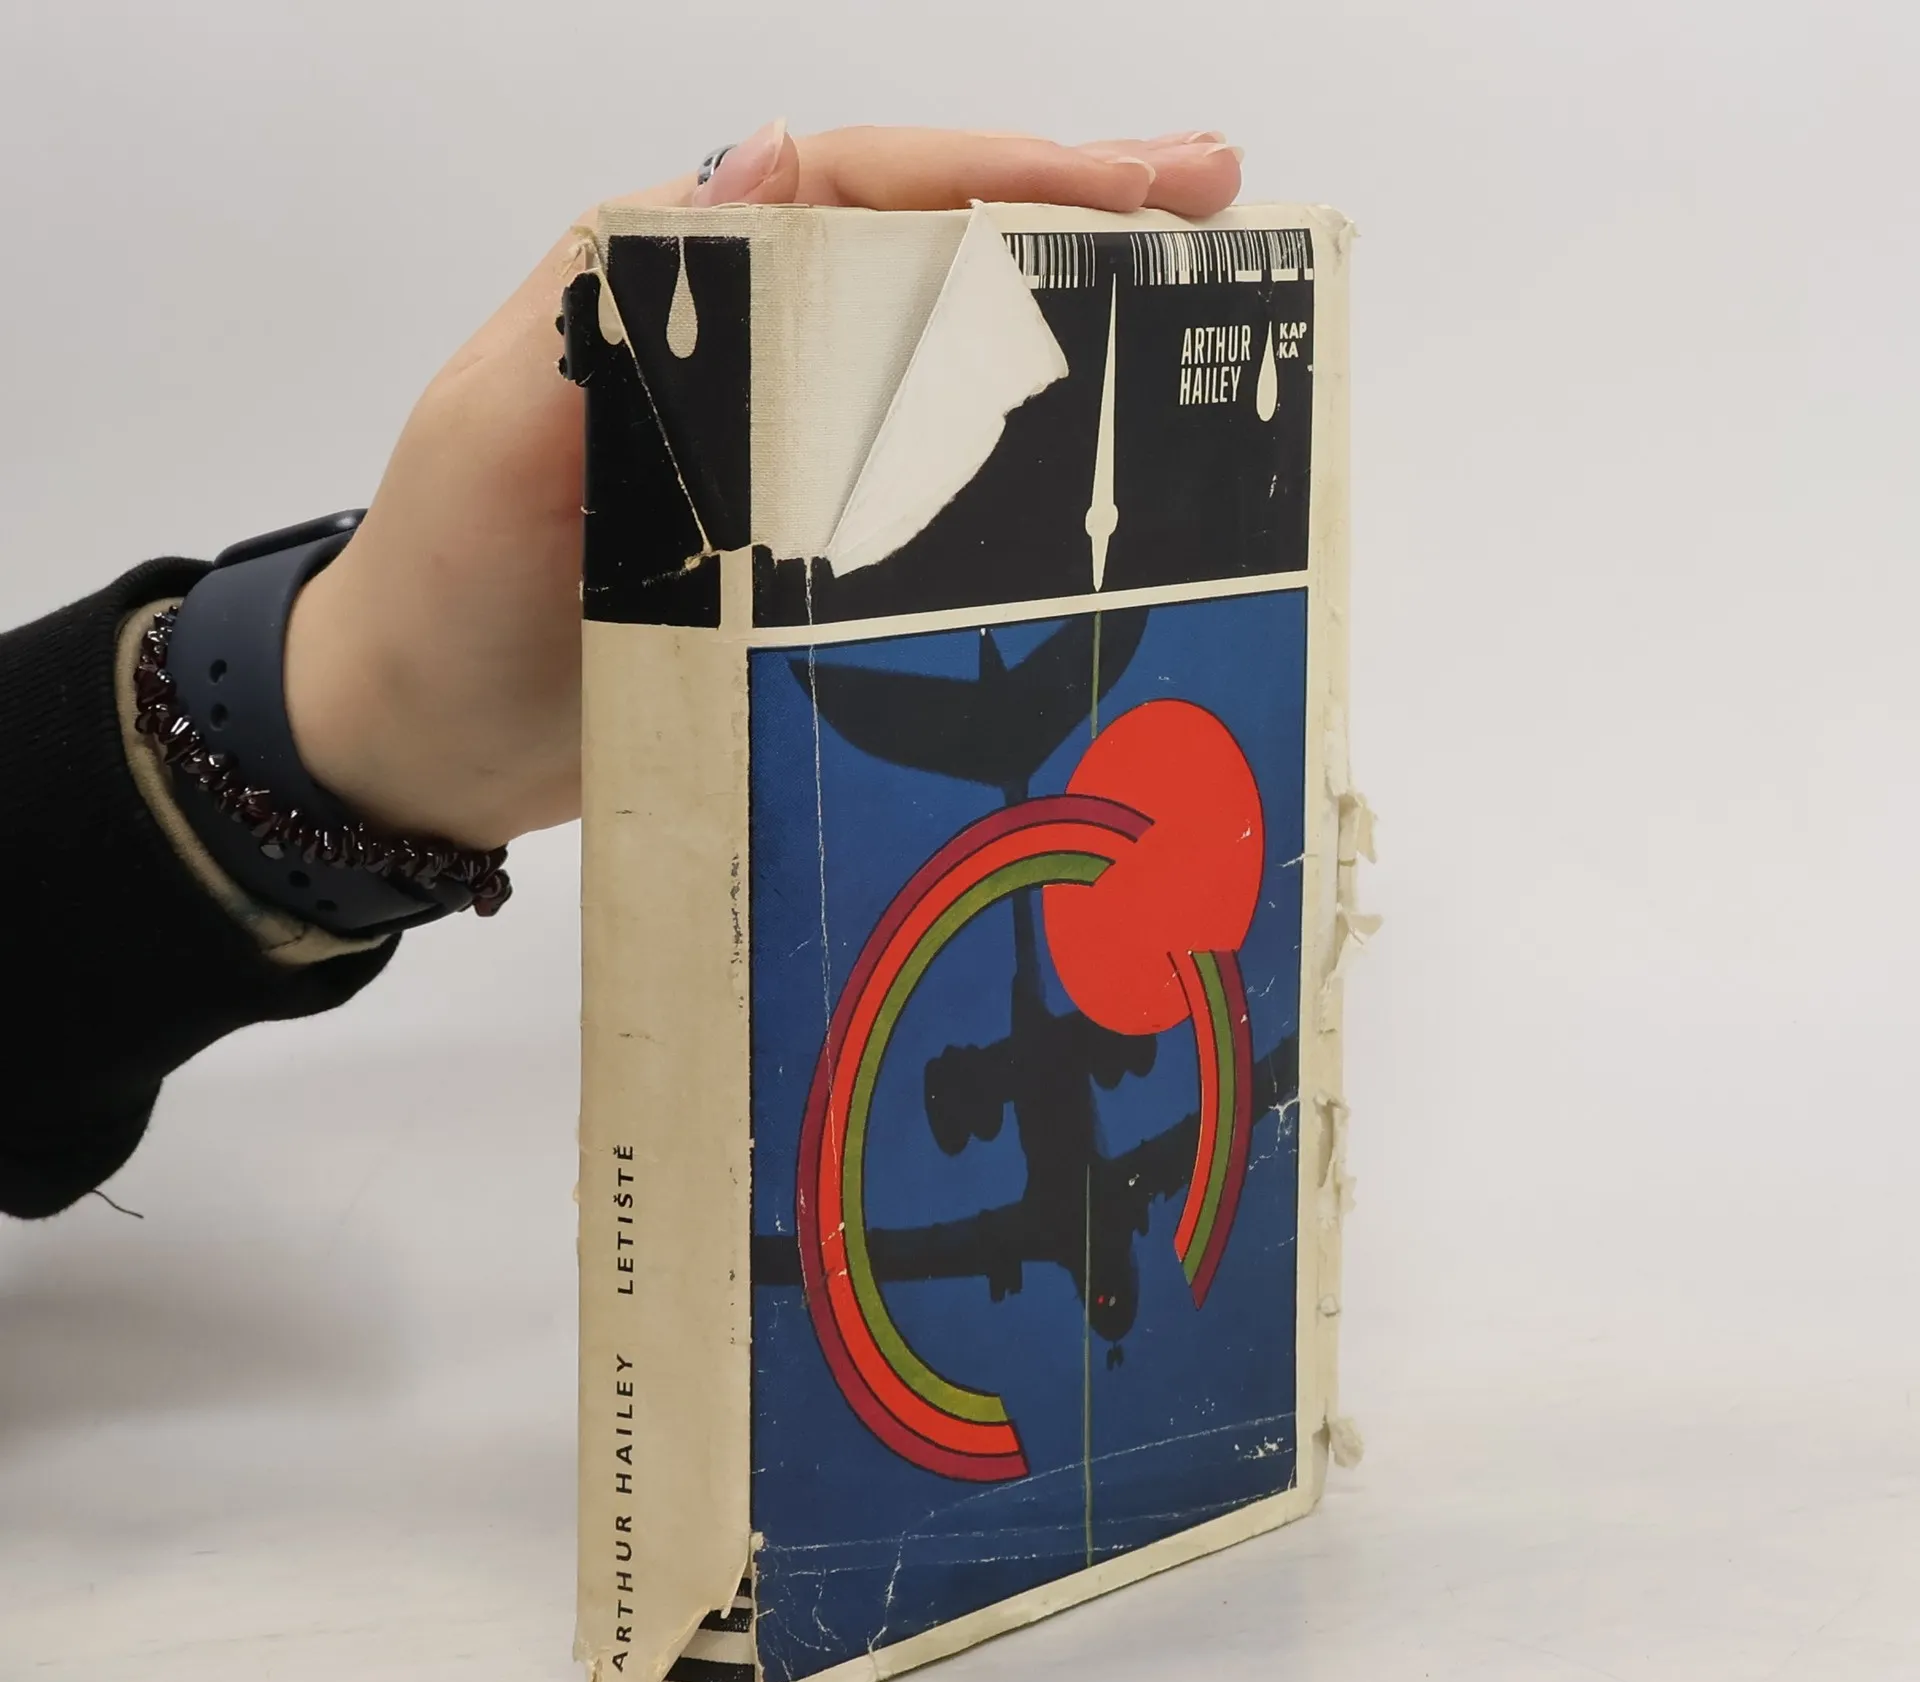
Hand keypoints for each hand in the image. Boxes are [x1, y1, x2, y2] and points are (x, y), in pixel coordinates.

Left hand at [283, 125, 1243, 849]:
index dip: (999, 172)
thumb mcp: (503, 432)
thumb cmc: (444, 589)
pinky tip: (1088, 474)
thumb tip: (765, 154)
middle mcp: (736, 349)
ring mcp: (774, 451)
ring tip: (1189, 319)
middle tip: (1217, 208)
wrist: (420, 745)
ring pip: (933, 364)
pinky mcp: (793, 547)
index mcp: (667, 283)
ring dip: (1057, 334)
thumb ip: (622, 302)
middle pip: (919, 257)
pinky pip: (914, 486)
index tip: (1137, 181)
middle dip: (1068, 220)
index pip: (854, 191)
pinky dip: (1003, 467)